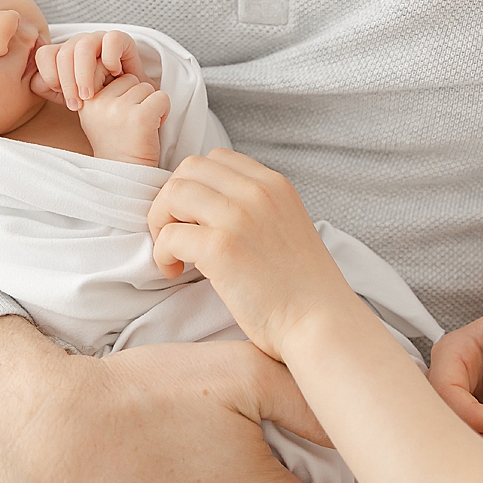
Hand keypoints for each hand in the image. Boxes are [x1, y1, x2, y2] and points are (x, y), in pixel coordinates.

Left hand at [32, 29, 141, 106]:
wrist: (129, 100)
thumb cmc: (96, 97)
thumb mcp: (69, 96)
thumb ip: (48, 87)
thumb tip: (37, 80)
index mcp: (61, 53)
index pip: (44, 55)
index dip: (50, 77)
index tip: (62, 98)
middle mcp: (77, 43)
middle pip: (63, 54)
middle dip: (68, 83)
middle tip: (76, 106)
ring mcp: (98, 38)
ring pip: (83, 47)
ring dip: (84, 74)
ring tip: (90, 96)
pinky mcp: (120, 39)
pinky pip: (111, 40)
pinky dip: (110, 58)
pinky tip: (115, 75)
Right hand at [73, 72, 169, 165]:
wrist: (125, 174)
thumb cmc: (117, 144)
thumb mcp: (99, 114)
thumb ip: (104, 90)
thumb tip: (114, 62)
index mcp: (85, 99)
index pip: (107, 70)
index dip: (121, 87)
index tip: (120, 110)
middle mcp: (98, 101)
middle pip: (130, 78)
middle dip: (138, 97)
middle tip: (132, 121)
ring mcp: (118, 108)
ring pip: (147, 87)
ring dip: (151, 105)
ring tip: (141, 126)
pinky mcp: (140, 117)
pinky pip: (161, 97)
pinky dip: (163, 112)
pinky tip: (152, 128)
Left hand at [146, 149, 357, 359]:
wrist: (321, 324)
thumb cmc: (301, 287)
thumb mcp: (286, 225)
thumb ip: (254, 207)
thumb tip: (206, 205)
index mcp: (274, 184)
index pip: (216, 158)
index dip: (194, 184)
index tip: (193, 216)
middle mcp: (257, 192)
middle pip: (189, 169)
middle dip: (171, 199)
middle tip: (175, 233)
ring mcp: (239, 218)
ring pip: (173, 194)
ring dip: (161, 222)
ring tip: (172, 253)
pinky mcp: (222, 248)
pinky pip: (170, 235)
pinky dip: (161, 253)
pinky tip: (173, 271)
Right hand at [427, 299, 482, 459]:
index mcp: (451, 354)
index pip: (445, 388)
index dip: (470, 411)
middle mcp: (447, 379)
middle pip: (443, 415)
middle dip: (471, 436)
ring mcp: (460, 399)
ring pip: (455, 429)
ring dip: (480, 445)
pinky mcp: (474, 415)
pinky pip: (473, 433)